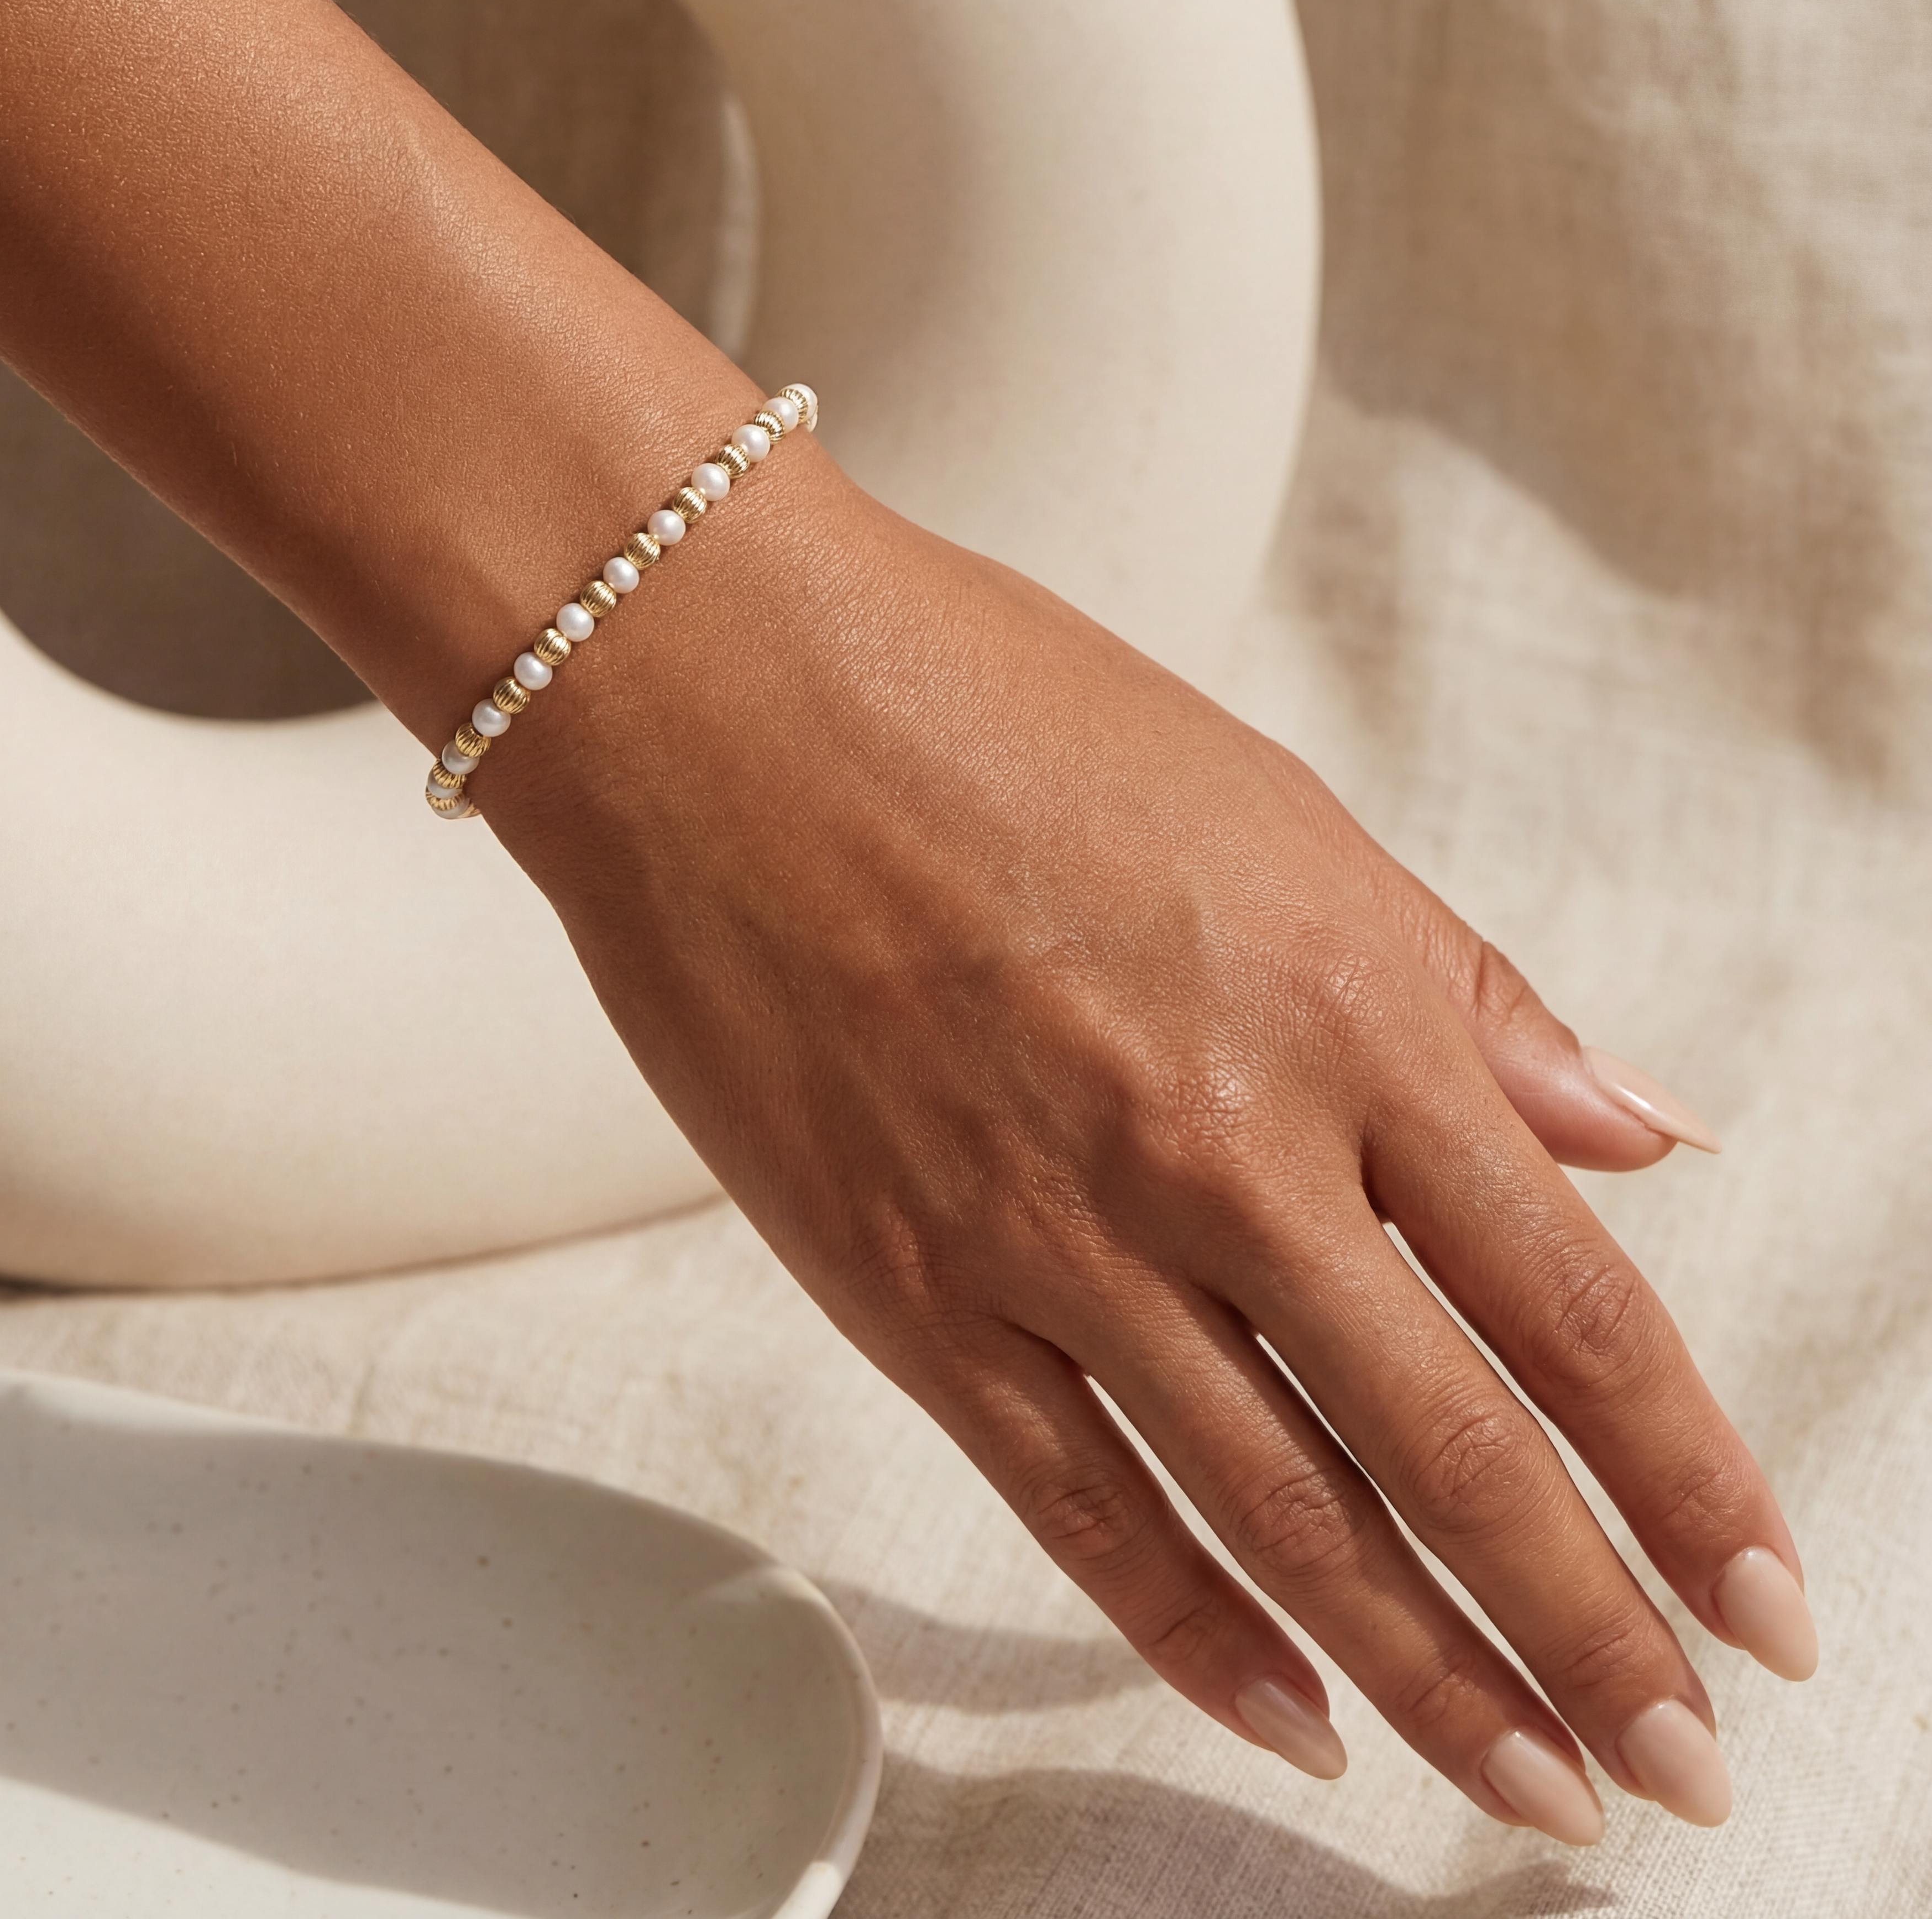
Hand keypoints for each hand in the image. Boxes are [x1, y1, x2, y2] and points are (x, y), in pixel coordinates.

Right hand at [486, 455, 1813, 1842]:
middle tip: (1687, 1773)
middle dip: (1594, 1636)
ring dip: (1431, 1677)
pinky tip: (1293, 1723)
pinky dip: (1198, 1635)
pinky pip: (1080, 1507)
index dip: (1693, 1481)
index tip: (1772, 1603)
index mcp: (1344, 1011)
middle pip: (1454, 1450)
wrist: (725, 700)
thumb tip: (1637, 1131)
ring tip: (1534, 1796)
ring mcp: (1058, 1234)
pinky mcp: (913, 1290)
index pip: (1573, 1305)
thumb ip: (1467, 994)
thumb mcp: (1280, 817)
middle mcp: (1224, 1147)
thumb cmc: (1001, 713)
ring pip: (1285, 1516)